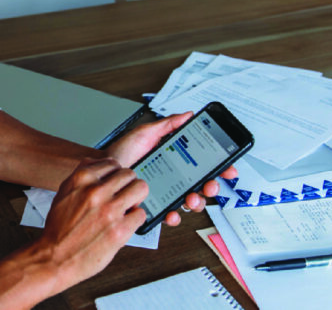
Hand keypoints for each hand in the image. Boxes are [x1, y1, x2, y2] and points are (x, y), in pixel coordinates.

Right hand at [34, 158, 147, 293]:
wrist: (54, 258)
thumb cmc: (58, 229)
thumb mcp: (63, 193)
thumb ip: (82, 177)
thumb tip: (100, 166)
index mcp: (81, 179)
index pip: (113, 163)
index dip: (115, 175)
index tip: (115, 185)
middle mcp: (96, 191)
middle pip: (130, 174)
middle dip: (128, 186)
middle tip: (123, 197)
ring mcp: (110, 210)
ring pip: (141, 188)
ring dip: (136, 199)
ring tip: (127, 208)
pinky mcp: (120, 230)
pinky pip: (140, 214)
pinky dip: (134, 220)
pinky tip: (124, 225)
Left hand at [103, 112, 237, 226]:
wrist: (103, 170)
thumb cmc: (122, 152)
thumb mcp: (145, 133)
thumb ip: (167, 125)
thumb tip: (188, 115)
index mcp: (176, 160)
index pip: (204, 165)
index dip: (219, 168)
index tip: (228, 168)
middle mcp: (174, 178)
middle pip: (202, 186)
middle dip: (211, 187)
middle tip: (209, 185)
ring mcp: (166, 193)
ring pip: (190, 202)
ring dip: (197, 202)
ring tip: (191, 198)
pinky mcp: (154, 206)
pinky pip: (170, 215)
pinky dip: (174, 216)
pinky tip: (172, 212)